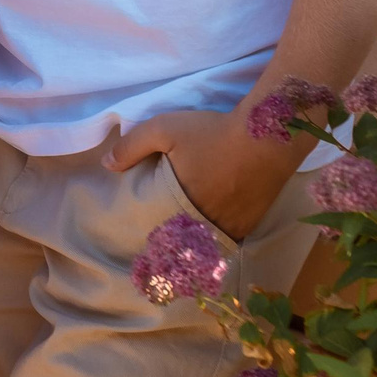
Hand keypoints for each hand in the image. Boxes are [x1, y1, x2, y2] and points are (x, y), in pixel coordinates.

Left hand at [108, 107, 302, 242]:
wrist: (268, 133)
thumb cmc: (212, 132)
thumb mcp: (163, 130)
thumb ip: (132, 147)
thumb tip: (107, 166)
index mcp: (185, 206)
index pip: (164, 239)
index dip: (153, 243)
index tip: (142, 245)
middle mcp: (211, 223)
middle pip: (187, 246)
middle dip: (173, 247)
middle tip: (159, 247)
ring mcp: (236, 225)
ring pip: (210, 245)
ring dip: (196, 245)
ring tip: (182, 242)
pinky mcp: (254, 221)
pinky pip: (230, 238)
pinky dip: (217, 239)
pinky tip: (208, 233)